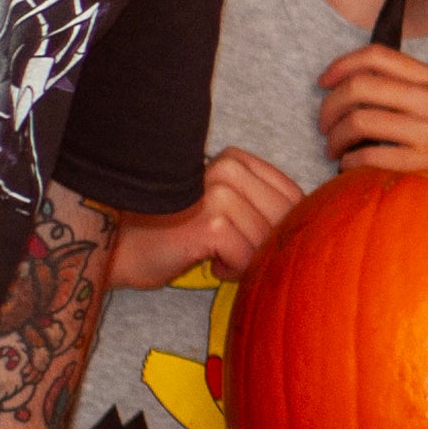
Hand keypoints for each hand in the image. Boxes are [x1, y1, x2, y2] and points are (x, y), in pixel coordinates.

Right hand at [102, 147, 303, 289]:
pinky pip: (248, 258)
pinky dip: (232, 269)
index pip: (293, 197)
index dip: (277, 229)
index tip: (245, 238)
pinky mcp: (211, 223)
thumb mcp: (224, 209)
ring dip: (245, 260)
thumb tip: (311, 223)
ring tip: (213, 254)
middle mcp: (229, 167)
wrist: (116, 250)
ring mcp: (220, 192)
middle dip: (263, 247)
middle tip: (230, 252)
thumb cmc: (170, 234)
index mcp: (236, 159)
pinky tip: (206, 260)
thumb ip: (261, 206)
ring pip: (267, 242)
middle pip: (284, 220)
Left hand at [318, 45, 427, 174]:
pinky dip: (348, 163)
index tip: (323, 81)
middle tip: (324, 123)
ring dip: (334, 138)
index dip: (341, 65)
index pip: (377, 56)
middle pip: (359, 87)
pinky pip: (367, 158)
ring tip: (334, 149)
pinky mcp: (423, 166)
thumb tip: (356, 84)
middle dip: (329, 106)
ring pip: (358, 122)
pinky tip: (351, 167)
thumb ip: (412, 88)